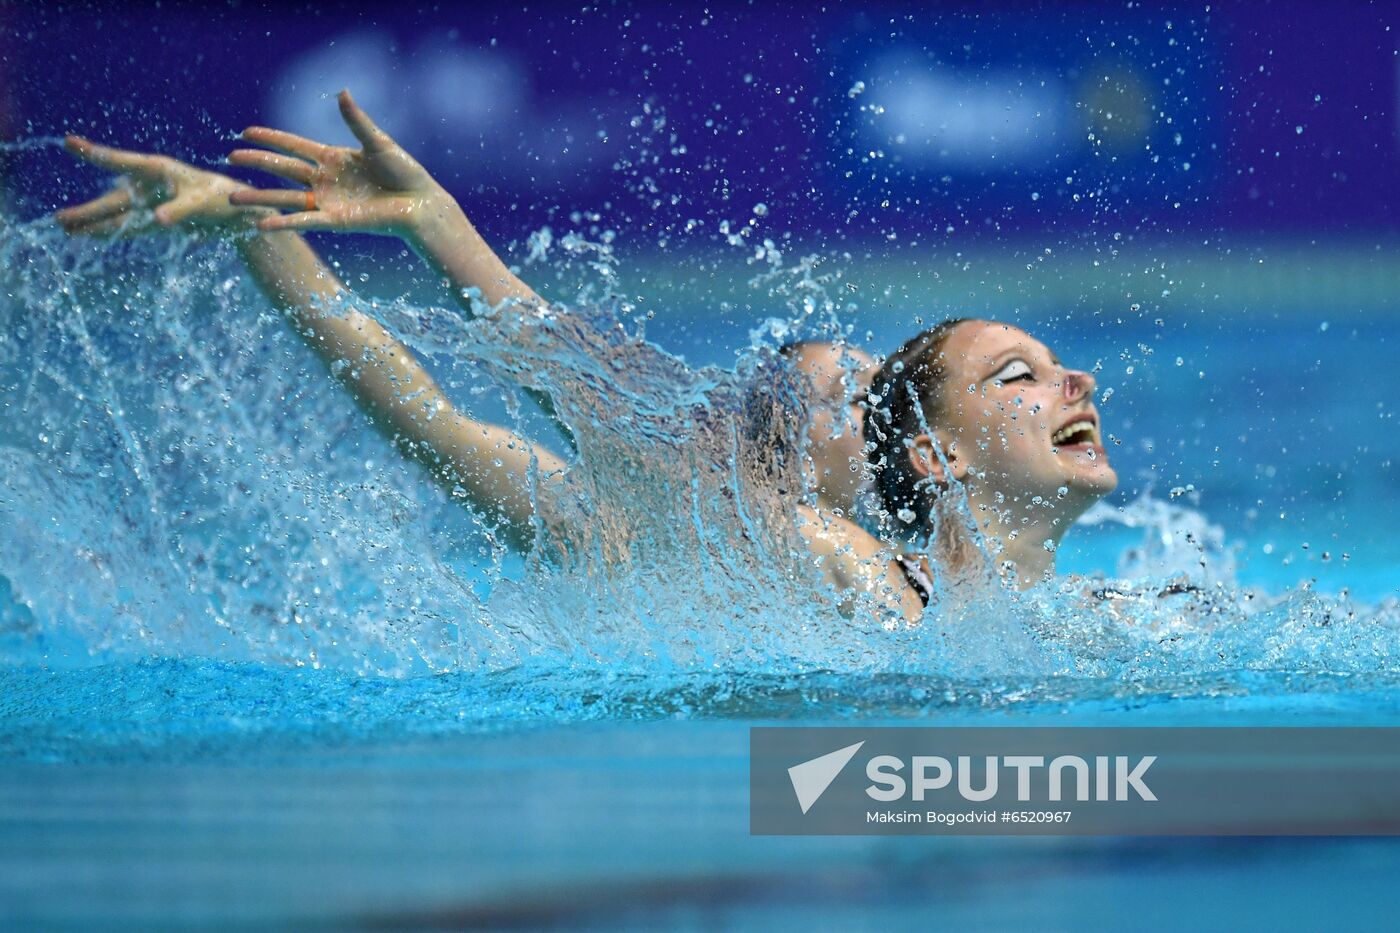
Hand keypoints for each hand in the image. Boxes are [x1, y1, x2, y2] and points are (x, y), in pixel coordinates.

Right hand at [54, 136, 261, 235]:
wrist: (235, 212)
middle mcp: (149, 185)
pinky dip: (111, 231)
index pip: (119, 162)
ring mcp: (151, 203)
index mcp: (158, 170)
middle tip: (58, 219)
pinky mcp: (157, 220)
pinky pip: (129, 226)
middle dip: (86, 211)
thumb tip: (158, 220)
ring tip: (65, 229)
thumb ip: (180, 210)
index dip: (94, 153)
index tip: (68, 142)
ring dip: (93, 223)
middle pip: (112, 200)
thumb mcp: (203, 203)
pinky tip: (90, 235)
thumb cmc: (221, 199)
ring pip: (116, 214)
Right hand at [229, 89, 451, 235]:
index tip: (245, 132)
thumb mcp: (378, 143)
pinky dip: (283, 223)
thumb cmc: (404, 172)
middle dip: (257, 163)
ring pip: (285, 198)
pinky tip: (261, 224)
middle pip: (283, 169)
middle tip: (230, 158)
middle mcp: (325, 180)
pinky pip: (304, 221)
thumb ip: (356, 121)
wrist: (420, 204)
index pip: (294, 146)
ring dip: (259, 199)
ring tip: (231, 199)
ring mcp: (328, 201)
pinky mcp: (336, 221)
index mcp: (333, 158)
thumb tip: (342, 92)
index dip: (271, 139)